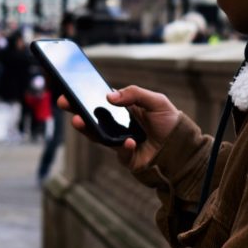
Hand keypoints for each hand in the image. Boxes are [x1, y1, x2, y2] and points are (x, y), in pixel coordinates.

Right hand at [61, 85, 181, 171]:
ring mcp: (120, 142)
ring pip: (98, 136)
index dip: (85, 96)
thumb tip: (110, 96)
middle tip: (64, 102)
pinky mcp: (127, 158)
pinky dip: (125, 147)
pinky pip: (121, 152)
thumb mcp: (156, 101)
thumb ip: (135, 94)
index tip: (70, 89)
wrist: (183, 148)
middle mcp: (118, 125)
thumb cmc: (170, 122)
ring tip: (78, 120)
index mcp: (124, 109)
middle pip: (92, 118)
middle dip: (76, 110)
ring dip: (87, 129)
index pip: (100, 101)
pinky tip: (131, 141)